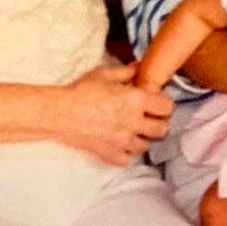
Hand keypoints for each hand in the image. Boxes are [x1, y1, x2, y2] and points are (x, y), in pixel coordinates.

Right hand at [55, 63, 172, 165]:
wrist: (59, 113)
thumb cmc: (81, 91)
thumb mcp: (104, 75)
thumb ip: (126, 72)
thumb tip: (139, 67)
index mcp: (136, 100)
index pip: (167, 107)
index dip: (163, 103)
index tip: (155, 101)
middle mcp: (134, 122)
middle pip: (162, 129)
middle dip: (157, 122)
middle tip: (147, 117)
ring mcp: (123, 141)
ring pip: (146, 146)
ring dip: (142, 138)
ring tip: (132, 130)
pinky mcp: (110, 154)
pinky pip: (127, 158)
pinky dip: (125, 152)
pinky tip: (118, 142)